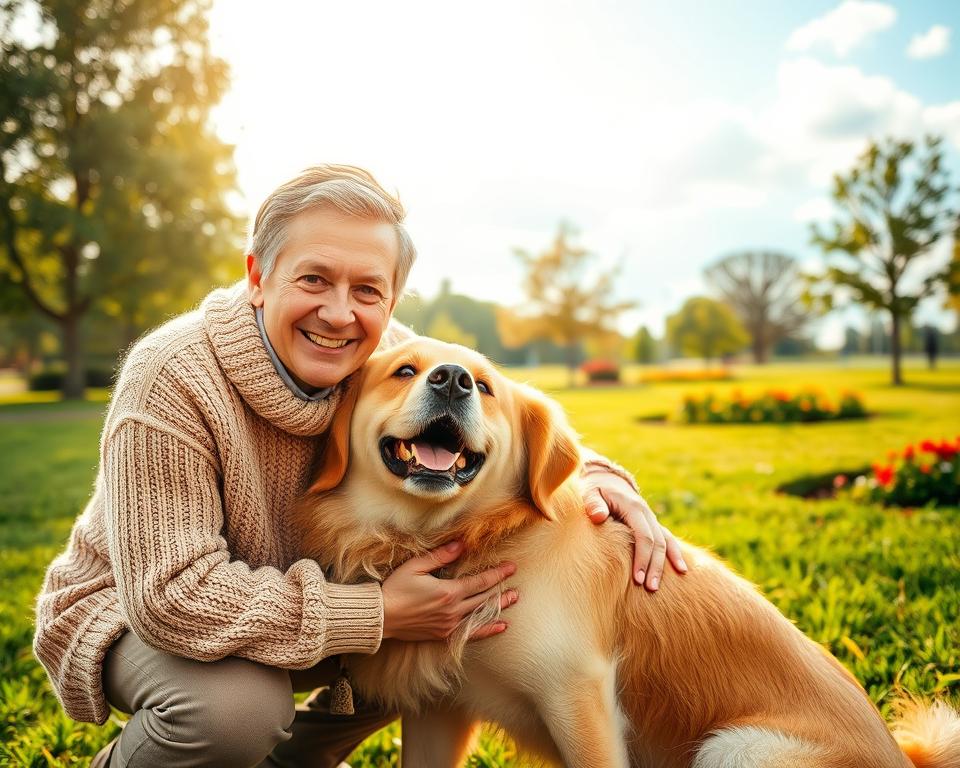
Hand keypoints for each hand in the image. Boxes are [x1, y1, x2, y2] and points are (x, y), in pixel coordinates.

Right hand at [381, 540, 517, 641]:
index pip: (480, 581)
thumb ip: (440, 556)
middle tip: (515, 582)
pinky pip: (471, 633)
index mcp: (448, 592)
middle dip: (501, 588)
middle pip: (484, 598)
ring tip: (513, 599)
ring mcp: (449, 625)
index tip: (511, 567)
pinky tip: (500, 626)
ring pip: (481, 614)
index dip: (497, 574)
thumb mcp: (416, 567)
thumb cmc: (395, 589)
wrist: (382, 617)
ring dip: (499, 606)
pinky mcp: (443, 635)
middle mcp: (453, 610)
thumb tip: (461, 544)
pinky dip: (488, 630)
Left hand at [582, 471, 686, 590]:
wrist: (604, 479)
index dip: (643, 557)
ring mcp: (650, 518)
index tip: (638, 578)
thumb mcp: (589, 492)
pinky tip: (682, 570)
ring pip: (664, 542)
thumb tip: (599, 517)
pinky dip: (674, 553)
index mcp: (633, 506)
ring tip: (659, 586)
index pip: (643, 536)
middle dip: (654, 566)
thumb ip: (593, 503)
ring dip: (664, 564)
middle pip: (657, 542)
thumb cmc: (593, 489)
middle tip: (649, 588)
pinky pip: (666, 539)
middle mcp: (646, 512)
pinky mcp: (650, 524)